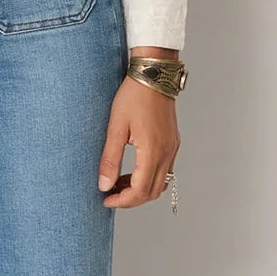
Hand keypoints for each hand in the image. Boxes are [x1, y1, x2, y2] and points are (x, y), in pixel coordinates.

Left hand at [97, 74, 179, 208]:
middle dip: (131, 199)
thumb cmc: (133, 96)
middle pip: (153, 192)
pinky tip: (131, 171)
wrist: (153, 75)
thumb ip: (110, 159)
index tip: (105, 199)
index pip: (141, 190)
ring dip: (140, 189)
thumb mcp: (115, 127)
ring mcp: (172, 148)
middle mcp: (167, 153)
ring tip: (118, 183)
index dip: (123, 200)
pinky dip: (148, 177)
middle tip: (110, 194)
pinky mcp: (172, 143)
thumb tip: (104, 185)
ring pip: (160, 183)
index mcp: (153, 151)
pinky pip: (164, 171)